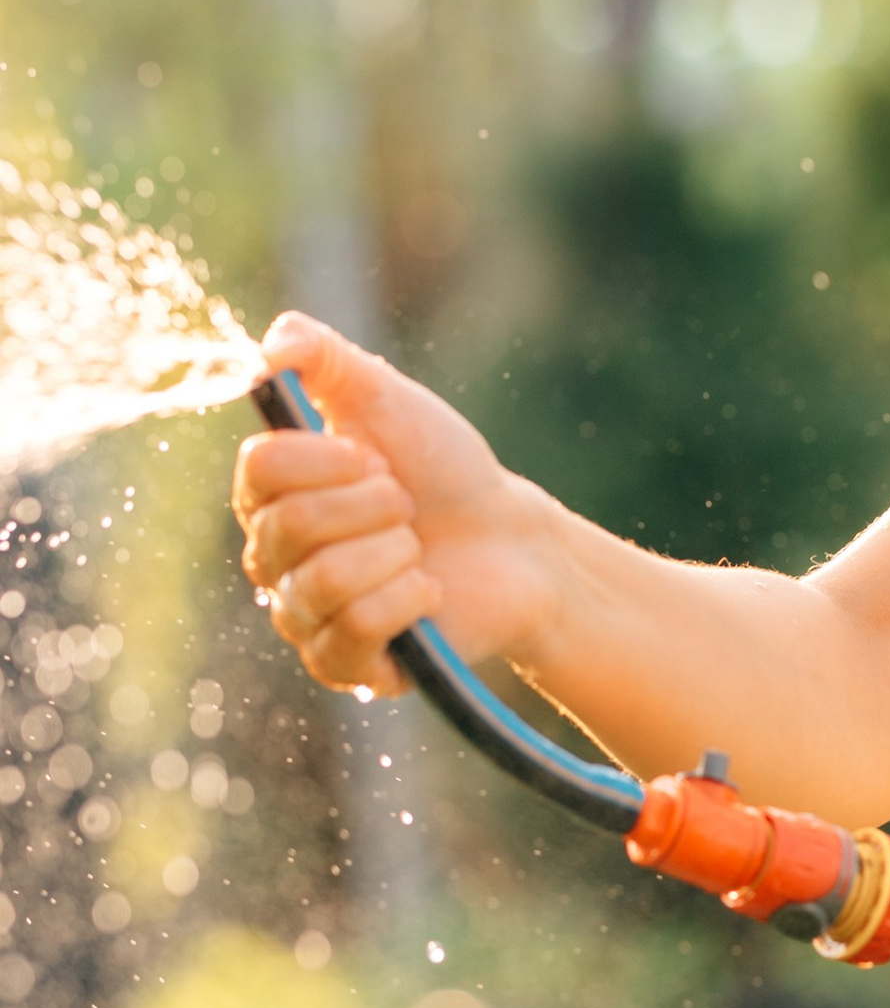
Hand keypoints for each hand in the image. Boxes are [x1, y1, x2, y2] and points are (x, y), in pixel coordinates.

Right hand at [231, 315, 564, 698]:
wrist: (511, 541)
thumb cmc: (443, 470)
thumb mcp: (388, 400)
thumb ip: (325, 358)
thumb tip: (273, 342)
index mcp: (269, 494)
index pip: (260, 469)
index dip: (327, 458)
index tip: (375, 456)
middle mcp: (271, 559)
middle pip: (293, 526)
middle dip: (376, 503)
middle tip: (405, 504)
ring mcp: (303, 617)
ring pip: (328, 581)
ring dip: (397, 552)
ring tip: (417, 548)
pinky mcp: (344, 665)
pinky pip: (358, 630)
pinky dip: (410, 599)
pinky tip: (426, 592)